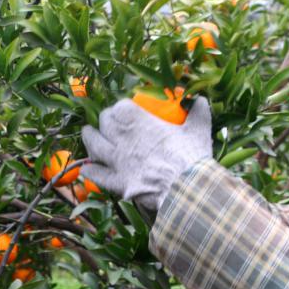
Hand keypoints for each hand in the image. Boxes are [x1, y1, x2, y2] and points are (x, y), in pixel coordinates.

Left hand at [80, 96, 212, 213]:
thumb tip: (201, 100)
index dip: (120, 108)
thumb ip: (198, 113)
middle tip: (107, 122)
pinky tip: (86, 168)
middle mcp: (123, 138)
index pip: (120, 107)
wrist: (186, 189)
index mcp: (140, 122)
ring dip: (90, 138)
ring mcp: (117, 160)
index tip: (124, 110)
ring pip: (94, 144)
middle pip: (104, 123)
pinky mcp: (117, 182)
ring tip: (88, 134)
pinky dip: (90, 170)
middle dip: (105, 121)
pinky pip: (97, 174)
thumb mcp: (198, 130)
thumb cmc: (192, 157)